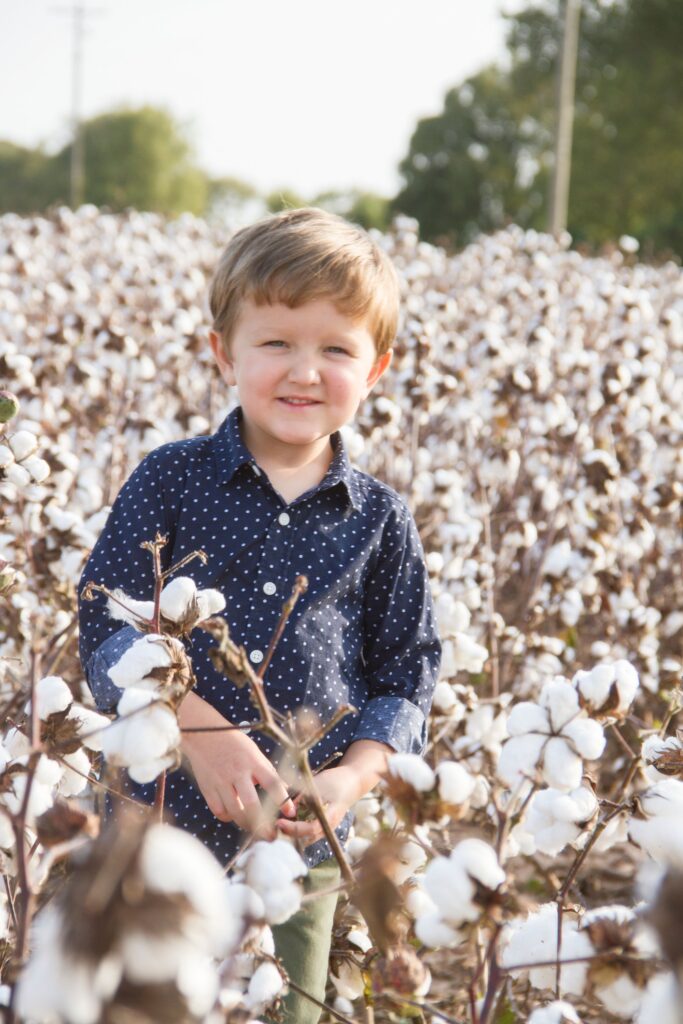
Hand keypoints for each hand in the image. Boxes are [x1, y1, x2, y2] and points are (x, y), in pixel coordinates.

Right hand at [179, 690, 294, 837]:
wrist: (204, 734)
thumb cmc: (234, 744)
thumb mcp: (255, 752)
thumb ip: (267, 771)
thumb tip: (285, 789)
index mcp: (253, 761)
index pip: (271, 782)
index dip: (282, 799)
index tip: (291, 812)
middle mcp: (237, 772)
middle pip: (252, 804)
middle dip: (263, 824)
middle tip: (271, 836)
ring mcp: (221, 781)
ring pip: (235, 811)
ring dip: (247, 825)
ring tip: (255, 830)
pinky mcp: (208, 788)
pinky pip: (220, 811)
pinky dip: (229, 817)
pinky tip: (235, 816)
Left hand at [275, 739, 392, 847]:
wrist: (352, 781)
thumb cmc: (336, 780)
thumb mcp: (318, 783)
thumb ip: (303, 794)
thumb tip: (284, 804)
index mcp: (330, 815)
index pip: (311, 829)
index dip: (294, 827)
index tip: (279, 821)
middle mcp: (328, 826)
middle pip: (306, 837)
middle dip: (289, 832)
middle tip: (273, 823)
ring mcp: (326, 827)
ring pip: (305, 837)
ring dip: (291, 832)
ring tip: (276, 822)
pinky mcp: (322, 825)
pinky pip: (307, 831)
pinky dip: (296, 827)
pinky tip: (285, 819)